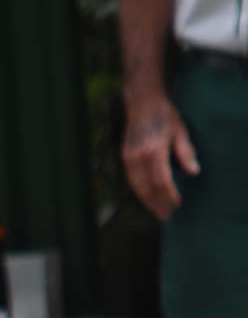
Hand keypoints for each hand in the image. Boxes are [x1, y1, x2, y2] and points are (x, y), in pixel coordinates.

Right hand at [123, 97, 198, 218]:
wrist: (141, 101)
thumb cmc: (164, 115)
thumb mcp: (180, 131)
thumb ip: (186, 152)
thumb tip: (194, 172)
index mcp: (154, 150)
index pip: (162, 179)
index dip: (170, 194)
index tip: (178, 204)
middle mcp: (139, 155)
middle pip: (147, 187)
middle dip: (157, 203)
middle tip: (166, 216)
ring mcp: (129, 156)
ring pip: (136, 185)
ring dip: (146, 200)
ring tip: (156, 210)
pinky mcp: (125, 155)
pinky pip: (131, 179)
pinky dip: (139, 191)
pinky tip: (146, 196)